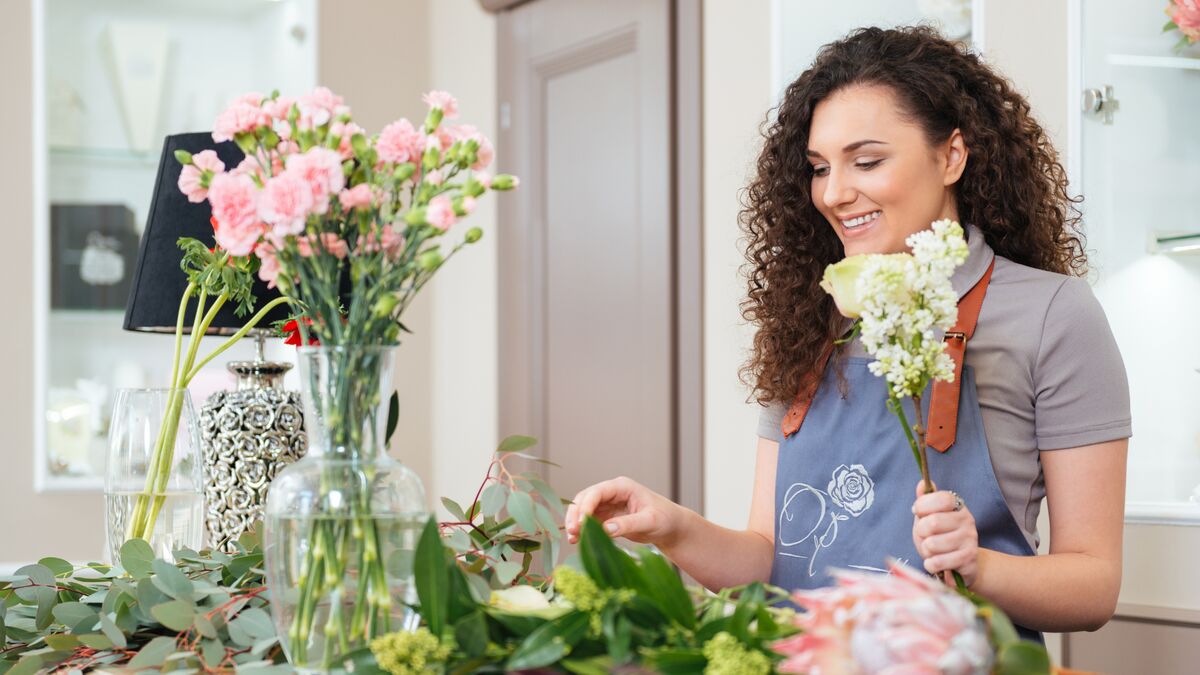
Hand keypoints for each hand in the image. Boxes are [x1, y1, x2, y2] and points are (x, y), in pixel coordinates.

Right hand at [563, 476, 683, 546]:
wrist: (671, 528)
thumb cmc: (665, 519)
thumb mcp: (649, 522)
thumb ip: (628, 524)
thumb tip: (606, 529)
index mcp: (623, 487)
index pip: (597, 492)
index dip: (586, 506)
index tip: (581, 523)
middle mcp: (612, 493)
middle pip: (585, 499)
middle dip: (576, 514)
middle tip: (573, 531)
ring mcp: (608, 505)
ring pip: (584, 510)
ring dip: (576, 522)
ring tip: (572, 539)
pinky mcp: (607, 517)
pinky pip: (589, 522)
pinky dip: (582, 530)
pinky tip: (577, 541)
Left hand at [912, 480, 978, 586]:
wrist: (960, 564)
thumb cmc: (940, 537)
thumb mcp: (928, 517)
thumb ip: (924, 501)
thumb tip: (922, 483)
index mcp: (957, 506)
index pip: (942, 498)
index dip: (923, 505)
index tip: (917, 512)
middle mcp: (967, 520)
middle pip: (932, 523)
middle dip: (920, 532)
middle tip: (925, 536)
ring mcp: (970, 539)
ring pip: (933, 544)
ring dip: (925, 550)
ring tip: (932, 551)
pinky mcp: (969, 559)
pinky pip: (937, 562)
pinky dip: (930, 564)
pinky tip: (935, 562)